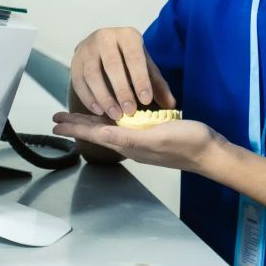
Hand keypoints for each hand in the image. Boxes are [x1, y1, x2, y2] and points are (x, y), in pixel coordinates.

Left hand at [52, 112, 229, 174]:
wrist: (210, 151)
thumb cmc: (186, 143)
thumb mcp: (157, 137)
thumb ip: (130, 137)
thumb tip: (103, 133)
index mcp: (129, 143)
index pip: (95, 133)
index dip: (75, 127)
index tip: (55, 122)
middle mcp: (131, 142)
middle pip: (98, 131)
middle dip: (77, 124)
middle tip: (57, 118)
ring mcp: (140, 139)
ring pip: (108, 128)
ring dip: (91, 121)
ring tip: (76, 116)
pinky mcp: (151, 133)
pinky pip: (123, 125)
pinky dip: (111, 118)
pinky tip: (112, 114)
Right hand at [70, 27, 175, 120]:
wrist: (103, 47)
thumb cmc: (129, 59)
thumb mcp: (145, 67)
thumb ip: (157, 85)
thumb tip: (170, 105)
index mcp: (127, 35)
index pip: (134, 57)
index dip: (140, 79)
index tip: (146, 101)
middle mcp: (105, 37)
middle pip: (112, 65)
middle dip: (121, 91)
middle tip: (130, 112)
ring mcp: (87, 48)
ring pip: (92, 74)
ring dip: (103, 97)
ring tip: (115, 115)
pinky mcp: (74, 60)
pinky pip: (78, 81)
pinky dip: (88, 98)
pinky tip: (99, 111)